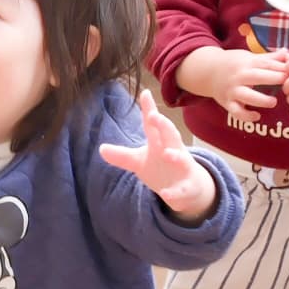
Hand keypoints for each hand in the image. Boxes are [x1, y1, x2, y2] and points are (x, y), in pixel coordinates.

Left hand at [101, 92, 217, 221]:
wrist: (187, 189)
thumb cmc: (162, 168)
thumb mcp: (139, 162)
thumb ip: (122, 155)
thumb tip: (101, 148)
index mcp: (160, 143)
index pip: (153, 125)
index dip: (149, 109)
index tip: (144, 93)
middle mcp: (173, 151)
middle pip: (170, 135)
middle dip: (164, 126)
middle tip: (154, 116)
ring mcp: (182, 168)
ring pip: (182, 159)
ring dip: (176, 156)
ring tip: (167, 153)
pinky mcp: (186, 187)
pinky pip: (182, 189)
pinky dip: (175, 192)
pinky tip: (166, 194)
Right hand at [183, 46, 287, 123]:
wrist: (208, 71)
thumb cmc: (234, 64)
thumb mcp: (250, 57)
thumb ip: (269, 58)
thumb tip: (288, 53)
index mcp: (247, 63)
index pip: (266, 64)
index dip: (281, 68)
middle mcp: (239, 76)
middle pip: (258, 77)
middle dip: (273, 79)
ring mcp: (232, 90)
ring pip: (246, 96)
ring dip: (261, 100)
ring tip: (273, 102)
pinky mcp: (227, 102)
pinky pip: (236, 111)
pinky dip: (246, 116)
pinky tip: (257, 116)